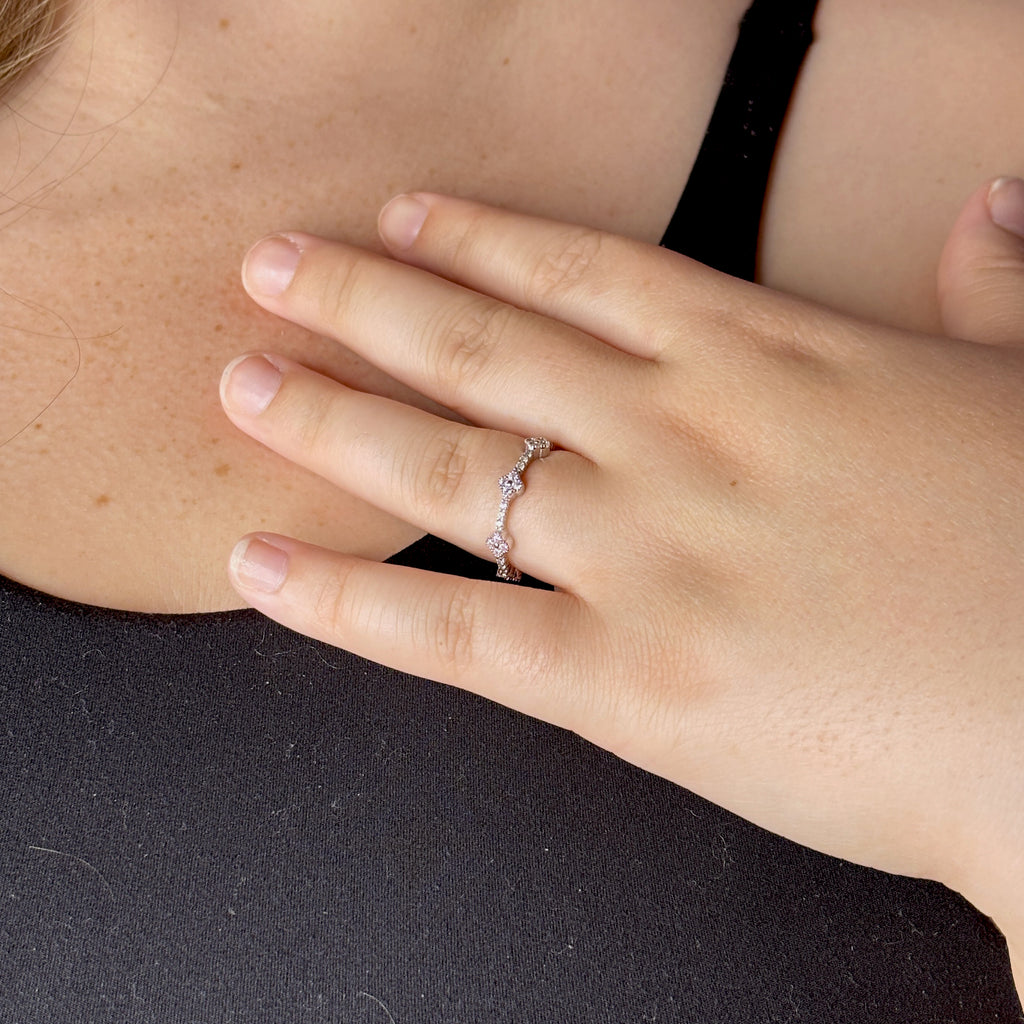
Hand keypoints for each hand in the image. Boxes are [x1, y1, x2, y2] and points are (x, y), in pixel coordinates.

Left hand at [220, 190, 1023, 985]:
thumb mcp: (1022, 389)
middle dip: (358, 298)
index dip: (479, 238)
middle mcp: (683, 437)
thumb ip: (985, 293)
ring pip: (444, 463)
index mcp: (771, 359)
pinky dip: (344, 600)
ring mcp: (643, 554)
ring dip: (327, 416)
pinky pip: (450, 630)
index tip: (399, 218)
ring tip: (245, 383)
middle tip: (266, 271)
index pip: (586, 271)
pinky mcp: (625, 680)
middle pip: (479, 345)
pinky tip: (262, 570)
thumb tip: (994, 208)